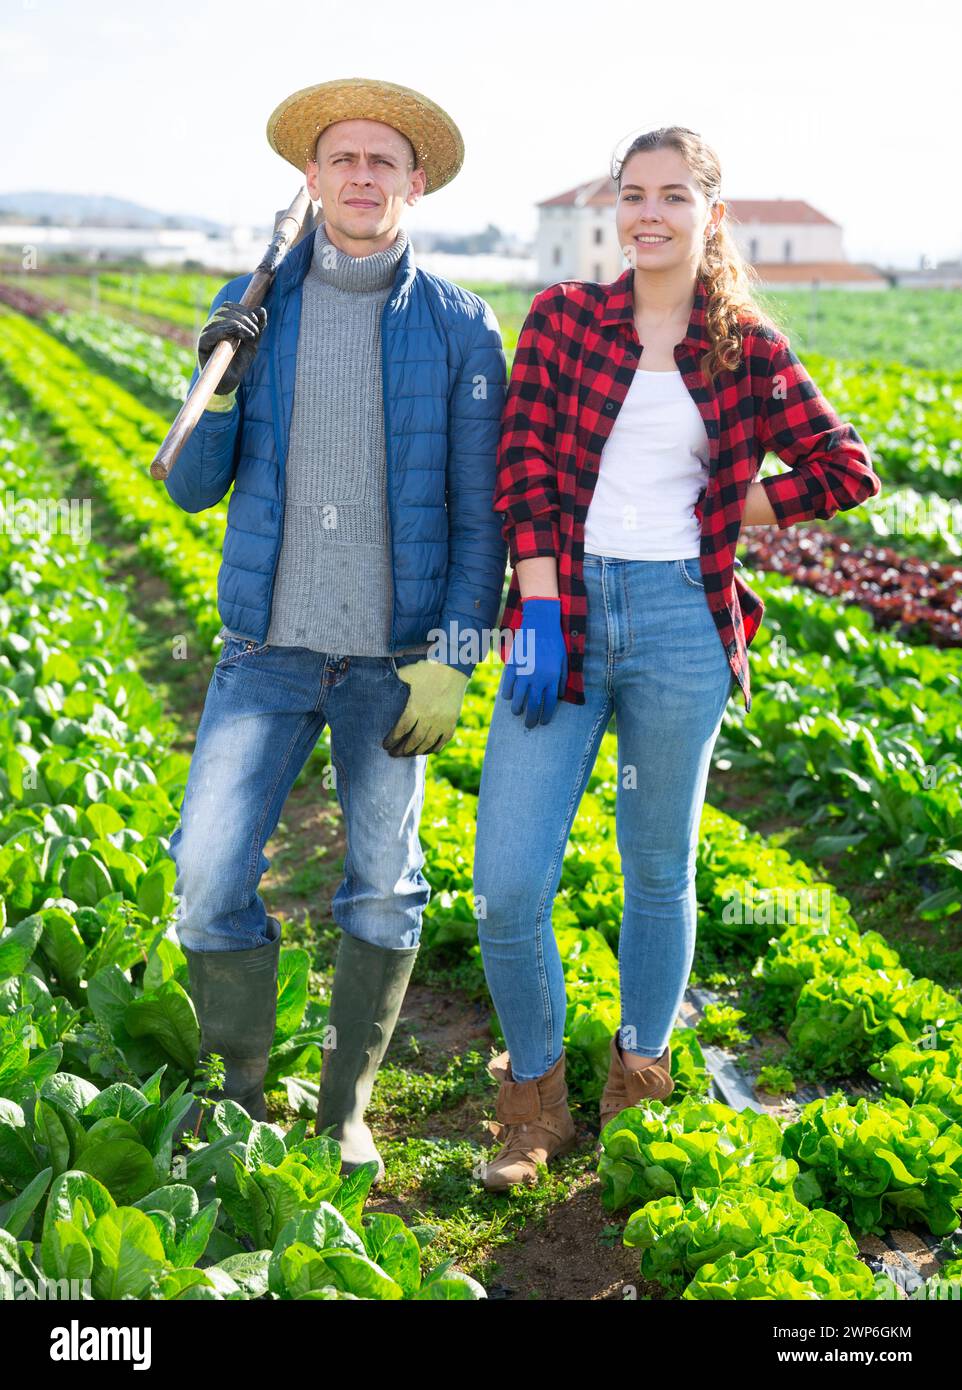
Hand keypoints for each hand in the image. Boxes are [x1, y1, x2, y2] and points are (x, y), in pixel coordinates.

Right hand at [198, 301, 267, 393]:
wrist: (229, 382)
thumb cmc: (238, 362)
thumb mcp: (252, 342)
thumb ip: (257, 326)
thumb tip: (261, 309)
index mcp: (220, 323)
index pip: (228, 306)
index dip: (243, 309)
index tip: (256, 321)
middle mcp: (211, 326)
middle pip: (225, 310)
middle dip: (244, 317)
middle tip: (255, 332)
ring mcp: (205, 334)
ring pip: (220, 318)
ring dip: (240, 324)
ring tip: (251, 337)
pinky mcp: (202, 344)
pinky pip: (212, 332)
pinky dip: (228, 330)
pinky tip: (241, 336)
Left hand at [382, 659, 469, 756]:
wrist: (453, 668)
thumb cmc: (428, 669)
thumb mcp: (408, 673)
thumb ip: (396, 680)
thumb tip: (382, 681)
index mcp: (415, 707)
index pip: (401, 730)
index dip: (392, 740)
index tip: (385, 745)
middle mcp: (428, 717)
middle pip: (413, 741)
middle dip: (402, 750)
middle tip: (394, 754)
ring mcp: (442, 722)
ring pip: (427, 744)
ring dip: (416, 752)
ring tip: (407, 754)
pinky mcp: (452, 723)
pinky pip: (442, 741)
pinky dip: (434, 748)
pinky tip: (426, 751)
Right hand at [502, 597, 566, 727]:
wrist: (540, 625)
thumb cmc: (554, 643)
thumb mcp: (563, 661)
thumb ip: (560, 679)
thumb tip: (557, 696)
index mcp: (552, 677)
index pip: (549, 703)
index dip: (546, 715)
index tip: (544, 722)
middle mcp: (538, 678)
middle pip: (533, 704)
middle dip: (531, 718)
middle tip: (529, 725)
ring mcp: (524, 672)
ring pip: (519, 697)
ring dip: (518, 709)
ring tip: (517, 713)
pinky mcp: (513, 666)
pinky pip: (508, 684)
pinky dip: (508, 693)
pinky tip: (509, 698)